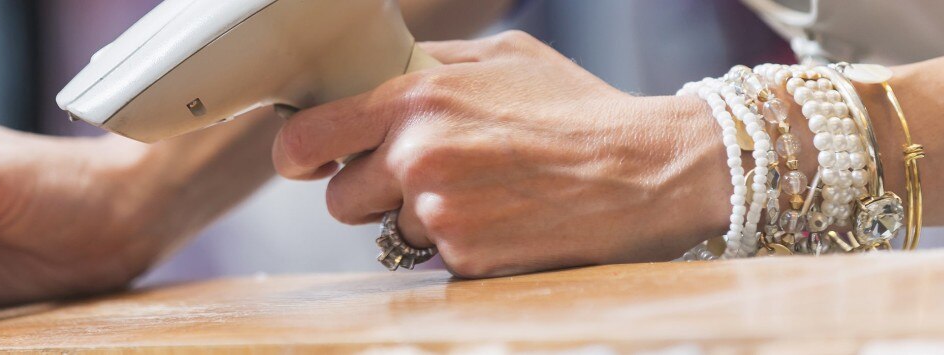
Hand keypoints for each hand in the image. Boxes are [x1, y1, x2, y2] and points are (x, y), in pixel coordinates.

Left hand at [272, 31, 730, 277]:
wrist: (645, 170)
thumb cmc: (576, 107)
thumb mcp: (501, 56)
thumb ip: (428, 63)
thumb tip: (373, 72)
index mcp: (416, 99)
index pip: (306, 139)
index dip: (298, 155)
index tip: (307, 161)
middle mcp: (418, 157)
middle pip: (338, 198)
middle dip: (370, 190)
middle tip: (419, 176)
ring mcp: (441, 213)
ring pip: (388, 230)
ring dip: (420, 217)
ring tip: (483, 191)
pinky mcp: (466, 257)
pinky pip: (433, 255)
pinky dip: (458, 242)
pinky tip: (502, 216)